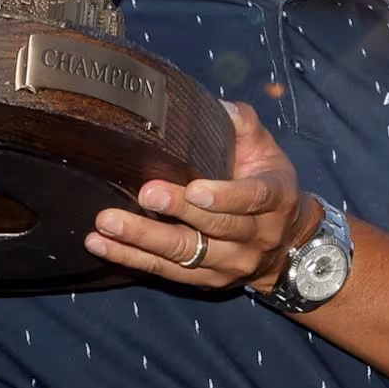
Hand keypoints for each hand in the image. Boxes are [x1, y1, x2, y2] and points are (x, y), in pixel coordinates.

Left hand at [84, 101, 318, 290]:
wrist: (287, 243)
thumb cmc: (268, 183)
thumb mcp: (266, 150)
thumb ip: (242, 125)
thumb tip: (217, 107)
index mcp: (275, 198)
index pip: (252, 198)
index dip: (224, 196)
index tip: (195, 188)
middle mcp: (256, 236)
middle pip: (215, 227)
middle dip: (177, 213)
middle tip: (145, 194)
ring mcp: (230, 263)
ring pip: (185, 254)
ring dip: (143, 239)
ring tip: (107, 223)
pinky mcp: (206, 280)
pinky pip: (166, 272)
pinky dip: (131, 259)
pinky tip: (101, 245)